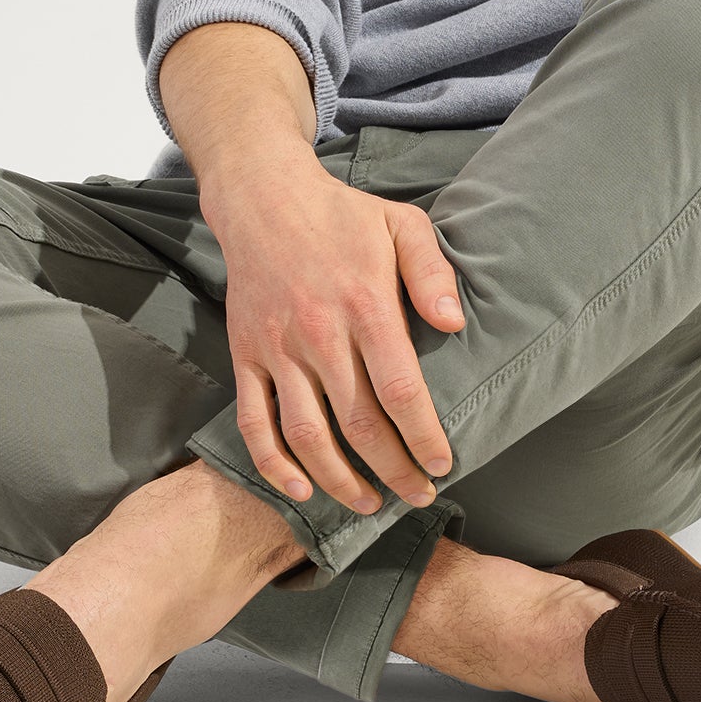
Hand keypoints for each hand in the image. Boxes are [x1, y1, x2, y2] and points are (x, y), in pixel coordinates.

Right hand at [204, 157, 462, 515]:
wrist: (263, 197)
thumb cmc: (343, 214)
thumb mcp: (403, 224)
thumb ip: (432, 273)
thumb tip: (455, 324)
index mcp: (365, 305)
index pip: (400, 391)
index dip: (423, 437)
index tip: (443, 465)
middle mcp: (320, 334)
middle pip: (360, 425)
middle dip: (394, 471)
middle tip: (419, 494)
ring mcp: (278, 348)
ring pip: (308, 435)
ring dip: (340, 481)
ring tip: (370, 504)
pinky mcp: (246, 355)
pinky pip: (254, 422)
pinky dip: (273, 464)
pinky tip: (300, 489)